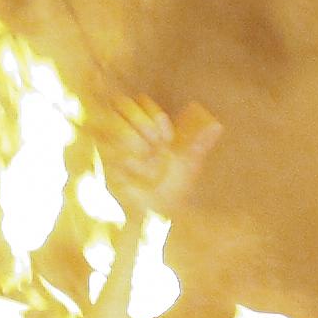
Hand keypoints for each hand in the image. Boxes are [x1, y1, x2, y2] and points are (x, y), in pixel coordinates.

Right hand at [104, 101, 221, 222]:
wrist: (151, 215)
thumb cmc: (170, 191)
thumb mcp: (187, 166)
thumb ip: (199, 145)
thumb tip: (217, 125)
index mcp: (149, 129)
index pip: (143, 103)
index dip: (154, 115)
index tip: (167, 137)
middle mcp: (128, 132)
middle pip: (121, 103)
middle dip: (141, 122)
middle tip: (155, 144)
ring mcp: (112, 143)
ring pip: (113, 122)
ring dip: (131, 138)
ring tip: (143, 158)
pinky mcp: (100, 158)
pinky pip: (104, 146)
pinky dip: (119, 157)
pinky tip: (129, 170)